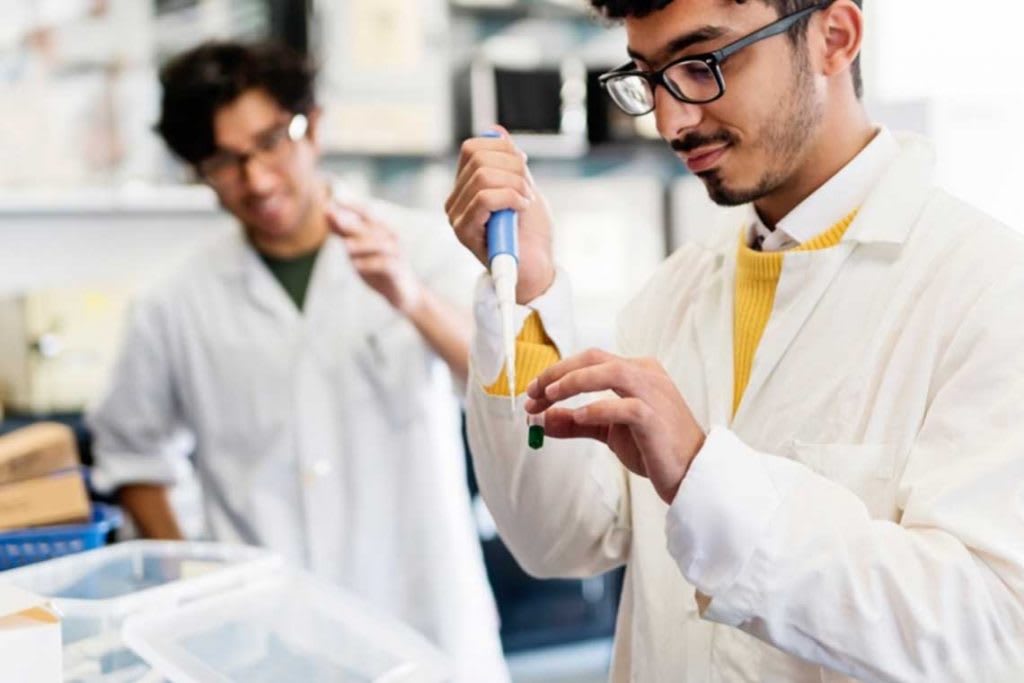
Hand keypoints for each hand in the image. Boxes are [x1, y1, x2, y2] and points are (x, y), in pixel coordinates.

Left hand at [328, 202, 422, 314]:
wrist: (403, 293)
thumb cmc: (379, 268)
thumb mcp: (359, 250)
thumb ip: (345, 233)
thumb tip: (327, 214)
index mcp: (382, 229)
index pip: (366, 212)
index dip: (351, 205)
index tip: (332, 199)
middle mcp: (391, 237)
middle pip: (370, 227)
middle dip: (351, 222)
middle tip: (334, 218)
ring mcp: (397, 253)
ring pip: (379, 244)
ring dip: (361, 244)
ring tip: (344, 247)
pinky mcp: (398, 270)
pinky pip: (385, 264)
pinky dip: (369, 264)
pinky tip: (355, 265)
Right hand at [444, 127, 555, 302]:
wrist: (536, 268)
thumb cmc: (530, 233)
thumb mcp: (524, 186)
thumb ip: (509, 161)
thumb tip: (496, 130)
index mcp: (467, 186)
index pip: (473, 148)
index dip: (502, 149)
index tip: (522, 169)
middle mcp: (456, 200)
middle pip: (478, 157)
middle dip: (514, 168)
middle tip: (527, 191)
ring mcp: (457, 216)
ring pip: (483, 176)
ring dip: (516, 185)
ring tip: (525, 203)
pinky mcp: (464, 232)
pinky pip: (485, 198)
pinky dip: (511, 197)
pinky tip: (522, 209)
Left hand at [525, 349, 705, 504]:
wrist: (690, 474)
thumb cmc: (654, 448)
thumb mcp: (610, 433)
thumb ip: (578, 425)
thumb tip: (543, 421)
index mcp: (636, 371)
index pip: (589, 360)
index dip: (556, 372)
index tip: (532, 393)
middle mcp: (645, 374)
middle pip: (594, 358)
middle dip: (557, 372)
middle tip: (533, 393)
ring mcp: (653, 393)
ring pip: (609, 372)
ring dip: (573, 381)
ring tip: (549, 396)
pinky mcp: (655, 418)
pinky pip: (624, 406)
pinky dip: (597, 408)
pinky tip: (578, 417)